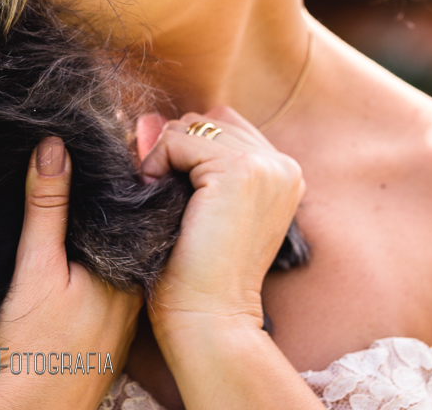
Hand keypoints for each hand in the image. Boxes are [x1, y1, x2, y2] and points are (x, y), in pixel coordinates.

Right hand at [0, 137, 140, 408]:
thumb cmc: (28, 349)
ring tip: (61, 218)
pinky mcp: (104, 344)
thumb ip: (47, 206)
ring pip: (112, 269)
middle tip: (67, 181)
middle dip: (101, 214)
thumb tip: (54, 147)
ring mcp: (121, 326)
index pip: (129, 216)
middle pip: (121, 242)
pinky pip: (102, 295)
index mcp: (126, 277)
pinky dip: (87, 276)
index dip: (109, 186)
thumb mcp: (34, 267)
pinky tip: (63, 272)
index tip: (87, 160)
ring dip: (94, 246)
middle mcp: (133, 300)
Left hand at [138, 108, 304, 333]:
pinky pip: (177, 140)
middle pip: (207, 120)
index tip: (178, 191)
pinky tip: (163, 200)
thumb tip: (147, 117)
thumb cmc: (197, 267)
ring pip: (191, 127)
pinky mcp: (241, 170)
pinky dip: (158, 164)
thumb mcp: (205, 202)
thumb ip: (194, 157)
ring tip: (171, 203)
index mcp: (283, 173)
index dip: (189, 151)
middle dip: (176, 151)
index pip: (224, 126)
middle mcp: (284, 164)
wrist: (208, 314)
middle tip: (172, 198)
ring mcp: (267, 166)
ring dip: (166, 159)